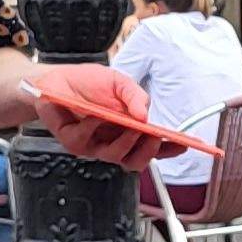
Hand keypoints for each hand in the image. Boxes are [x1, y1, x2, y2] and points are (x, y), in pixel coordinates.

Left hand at [28, 64, 171, 170]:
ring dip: (126, 142)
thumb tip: (146, 114)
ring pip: (115, 156)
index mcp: (130, 131)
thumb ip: (135, 96)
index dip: (170, 150)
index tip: (184, 145)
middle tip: (155, 136)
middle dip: (149, 151)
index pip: (154, 147)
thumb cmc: (88, 84)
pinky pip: (85, 141)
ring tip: (131, 127)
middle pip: (137, 161)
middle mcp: (114, 142)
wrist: (57, 80)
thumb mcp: (118, 82)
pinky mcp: (74, 142)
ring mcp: (95, 145)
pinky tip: (96, 116)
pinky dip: (93, 127)